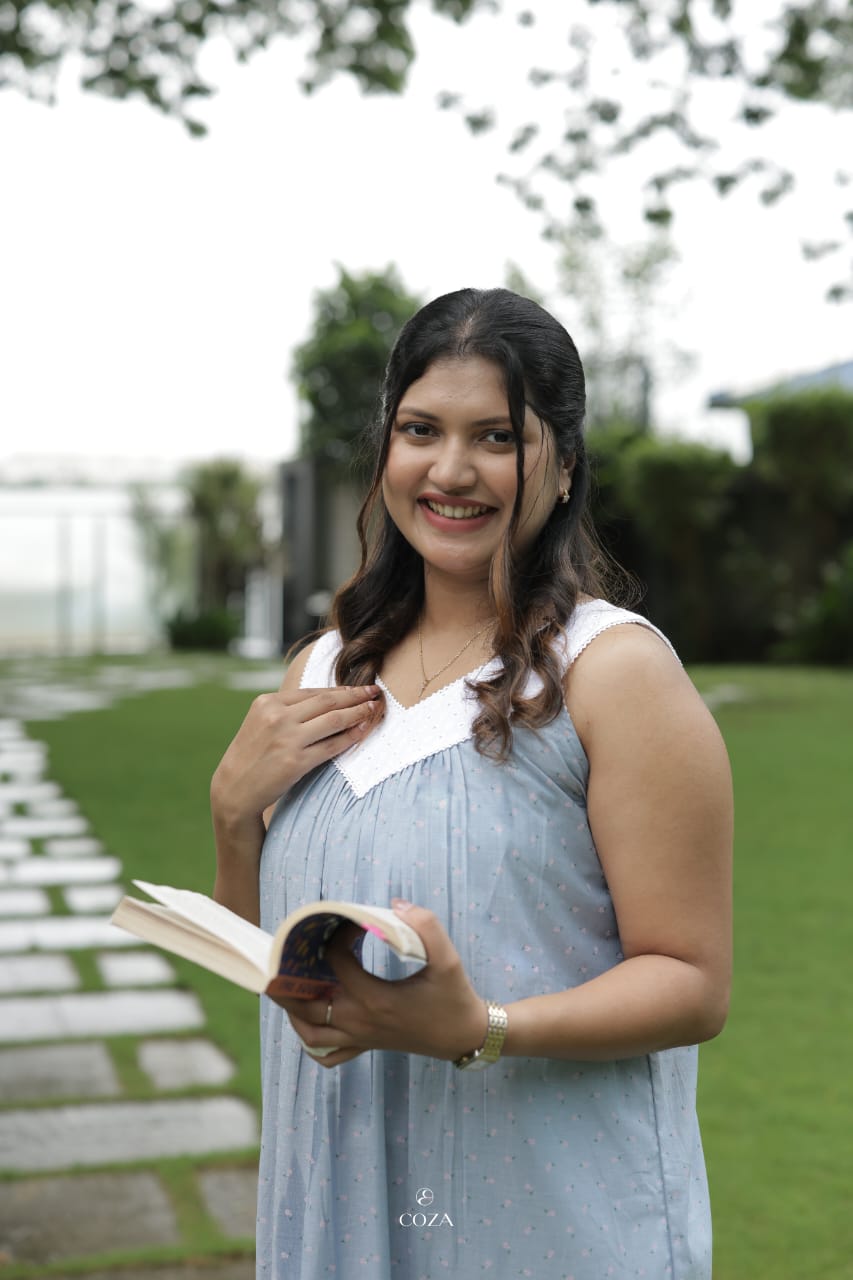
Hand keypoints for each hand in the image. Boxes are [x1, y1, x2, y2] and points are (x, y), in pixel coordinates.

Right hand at [210, 684, 383, 833]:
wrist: (234, 788)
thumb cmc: (253, 754)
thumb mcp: (262, 722)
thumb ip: (288, 709)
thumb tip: (330, 698)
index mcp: (267, 702)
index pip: (312, 692)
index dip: (339, 689)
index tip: (358, 688)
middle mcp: (277, 717)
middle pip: (327, 702)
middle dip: (355, 696)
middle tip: (375, 692)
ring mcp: (286, 739)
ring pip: (334, 720)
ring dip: (359, 713)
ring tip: (374, 709)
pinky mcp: (295, 762)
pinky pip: (331, 746)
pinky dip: (351, 737)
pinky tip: (363, 732)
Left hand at [271, 902, 488, 1068]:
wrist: (465, 1035)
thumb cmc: (454, 997)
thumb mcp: (447, 958)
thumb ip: (425, 926)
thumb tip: (395, 905)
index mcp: (375, 998)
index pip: (338, 961)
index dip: (339, 936)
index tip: (352, 922)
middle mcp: (360, 1021)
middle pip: (308, 1003)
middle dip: (289, 979)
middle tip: (285, 954)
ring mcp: (361, 1037)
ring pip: (310, 1032)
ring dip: (293, 1010)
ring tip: (288, 985)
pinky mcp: (367, 1046)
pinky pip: (328, 1054)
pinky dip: (311, 1041)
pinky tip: (310, 1021)